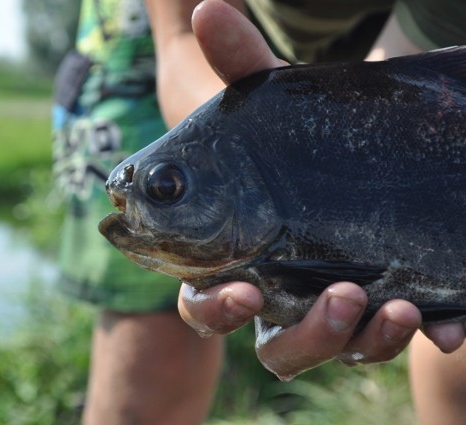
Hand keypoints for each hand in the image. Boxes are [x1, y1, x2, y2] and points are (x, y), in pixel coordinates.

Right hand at [178, 0, 465, 379]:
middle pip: (275, 345)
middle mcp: (284, 292)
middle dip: (303, 336)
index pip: (205, 301)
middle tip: (339, 298)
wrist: (371, 145)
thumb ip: (244, 68)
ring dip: (362, 340)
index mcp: (240, 257)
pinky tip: (449, 323)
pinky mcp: (388, 301)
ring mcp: (337, 303)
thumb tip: (210, 8)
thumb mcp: (281, 106)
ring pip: (336, 350)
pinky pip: (401, 338)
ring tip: (399, 306)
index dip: (214, 308)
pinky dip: (427, 335)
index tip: (238, 290)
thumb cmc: (305, 136)